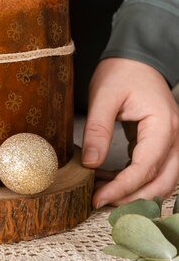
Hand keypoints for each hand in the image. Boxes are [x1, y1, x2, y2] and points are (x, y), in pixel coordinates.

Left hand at [82, 58, 178, 207]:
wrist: (136, 57)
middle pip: (163, 182)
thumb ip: (99, 130)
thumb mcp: (104, 97)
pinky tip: (109, 179)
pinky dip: (136, 180)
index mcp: (163, 126)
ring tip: (104, 193)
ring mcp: (172, 141)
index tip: (99, 198)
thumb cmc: (121, 72)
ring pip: (164, 180)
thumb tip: (91, 164)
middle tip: (101, 203)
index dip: (123, 188)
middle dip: (133, 198)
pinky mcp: (163, 143)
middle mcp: (175, 137)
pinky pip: (156, 169)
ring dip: (137, 192)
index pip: (146, 168)